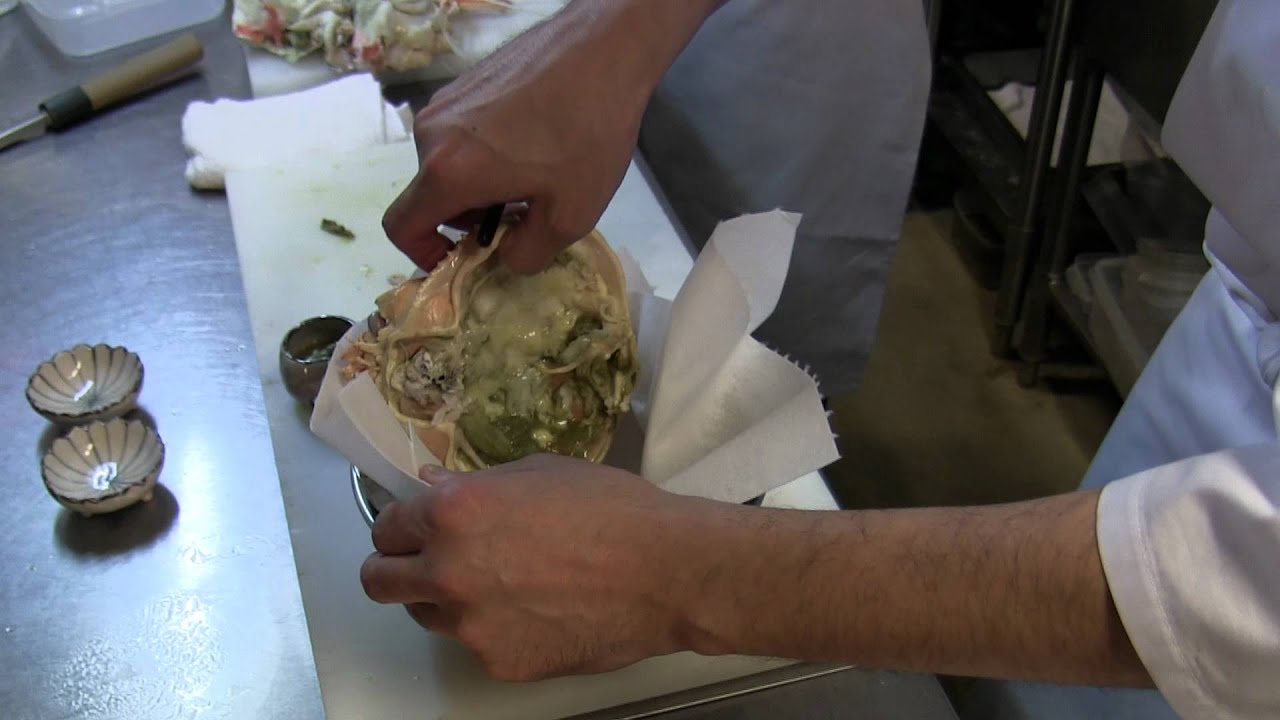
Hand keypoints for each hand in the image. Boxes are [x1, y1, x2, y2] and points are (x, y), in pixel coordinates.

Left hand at [359, 454, 720, 679]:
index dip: (400, 526)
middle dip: (394, 568)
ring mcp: (470, 625)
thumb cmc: (612, 510)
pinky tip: (537, 610)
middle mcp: (448, 571)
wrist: (666, 572)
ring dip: (443, 600)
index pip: (385, 527)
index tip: (413, 529)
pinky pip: (476, 644)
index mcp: (453, 512)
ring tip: (497, 584)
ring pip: (424, 616)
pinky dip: (494, 628)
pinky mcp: (498, 662)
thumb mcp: (540, 473)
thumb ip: (476, 484)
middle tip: (425, 562)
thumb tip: (433, 487)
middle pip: (378, 581)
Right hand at [382, 0, 720, 272]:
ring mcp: (446, 102)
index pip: (401, 226)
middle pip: (430, 194)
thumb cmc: (588, 134)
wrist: (604, 49)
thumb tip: (507, 257)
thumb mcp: (570, 215)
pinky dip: (485, 152)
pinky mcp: (464, 81)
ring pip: (448, 163)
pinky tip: (533, 142)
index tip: (463, 255)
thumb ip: (527, 254)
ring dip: (480, 183)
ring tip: (534, 176)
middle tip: (522, 214)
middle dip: (469, 216)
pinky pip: (461, 134)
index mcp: (447, 172)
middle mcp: (432, 134)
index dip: (423, 254)